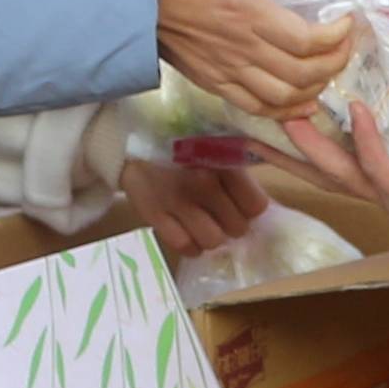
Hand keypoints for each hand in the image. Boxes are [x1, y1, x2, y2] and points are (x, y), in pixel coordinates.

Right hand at [121, 154, 268, 259]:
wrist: (131, 142)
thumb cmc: (182, 145)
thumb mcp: (215, 150)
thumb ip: (237, 175)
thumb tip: (257, 209)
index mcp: (223, 163)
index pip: (255, 206)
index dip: (249, 209)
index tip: (241, 205)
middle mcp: (203, 184)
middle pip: (237, 227)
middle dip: (232, 224)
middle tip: (221, 215)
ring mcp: (178, 202)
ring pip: (213, 241)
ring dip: (212, 236)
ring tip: (204, 224)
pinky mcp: (155, 216)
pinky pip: (184, 246)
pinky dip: (191, 245)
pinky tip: (189, 233)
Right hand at [151, 0, 361, 120]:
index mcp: (250, 13)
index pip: (308, 39)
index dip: (337, 36)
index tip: (346, 24)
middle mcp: (242, 47)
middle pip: (303, 73)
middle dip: (334, 63)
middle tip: (343, 48)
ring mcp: (227, 70)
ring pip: (285, 98)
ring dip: (314, 90)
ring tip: (326, 74)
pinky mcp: (214, 83)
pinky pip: (257, 108)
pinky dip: (286, 111)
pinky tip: (302, 102)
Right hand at [257, 94, 388, 253]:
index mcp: (383, 169)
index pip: (332, 153)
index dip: (297, 138)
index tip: (267, 113)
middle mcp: (379, 184)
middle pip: (320, 167)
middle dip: (283, 148)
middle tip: (249, 121)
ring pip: (340, 172)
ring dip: (313, 145)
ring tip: (289, 117)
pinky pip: (381, 170)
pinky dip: (367, 143)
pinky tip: (357, 116)